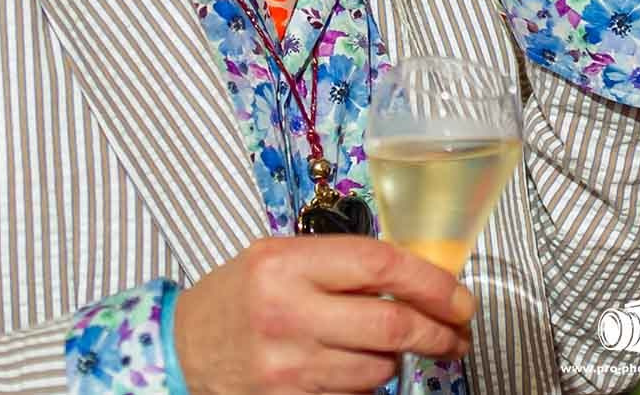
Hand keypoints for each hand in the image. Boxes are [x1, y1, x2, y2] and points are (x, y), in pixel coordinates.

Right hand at [175, 236, 473, 394]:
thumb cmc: (238, 297)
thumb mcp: (281, 258)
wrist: (180, 348)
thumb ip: (342, 262)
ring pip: (379, 368)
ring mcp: (286, 364)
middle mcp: (287, 312)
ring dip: (398, 359)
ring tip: (390, 347)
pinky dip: (367, 383)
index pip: (381, 264)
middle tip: (456, 333)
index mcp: (287, 263)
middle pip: (392, 324)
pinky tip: (354, 368)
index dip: (432, 282)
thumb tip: (419, 274)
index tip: (460, 296)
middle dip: (438, 331)